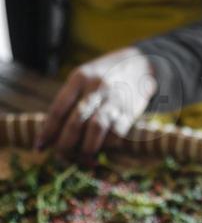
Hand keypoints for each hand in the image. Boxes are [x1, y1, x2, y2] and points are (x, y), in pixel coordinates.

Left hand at [38, 48, 157, 156]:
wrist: (140, 66)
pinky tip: (100, 148)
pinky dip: (105, 146)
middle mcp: (96, 88)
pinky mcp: (129, 113)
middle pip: (75, 122)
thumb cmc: (104, 77)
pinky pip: (114, 135)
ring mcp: (114, 101)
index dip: (47, 132)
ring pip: (95, 129)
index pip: (58, 109)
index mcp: (79, 78)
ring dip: (86, 148)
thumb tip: (52, 133)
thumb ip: (69, 101)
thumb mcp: (84, 79)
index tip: (40, 146)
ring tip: (81, 156)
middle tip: (60, 155)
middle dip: (65, 144)